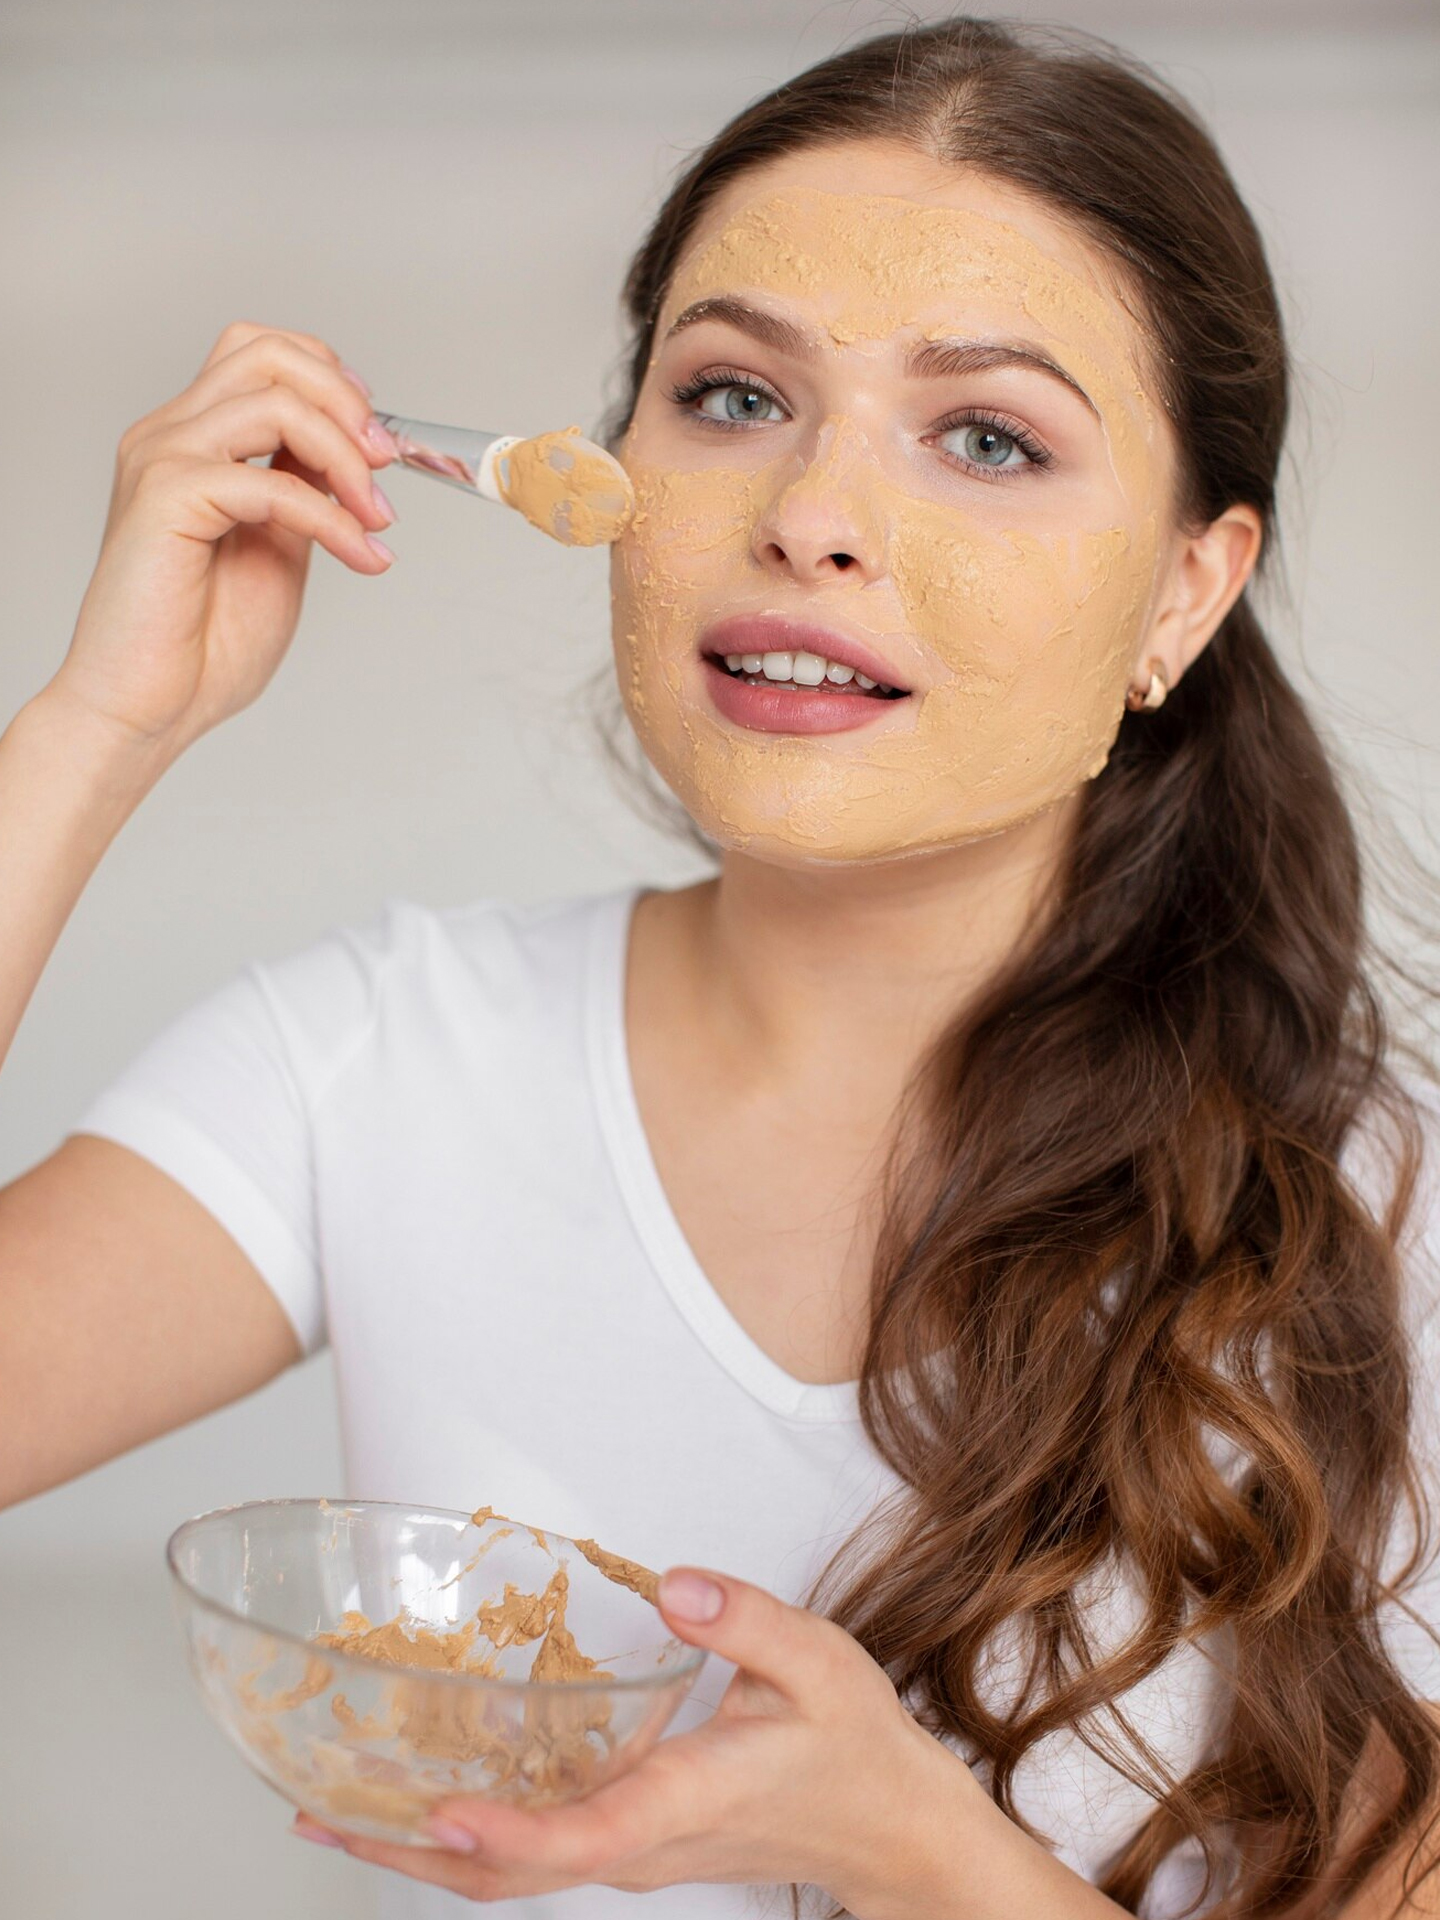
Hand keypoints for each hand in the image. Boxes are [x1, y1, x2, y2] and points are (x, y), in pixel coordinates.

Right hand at [52, 322, 397, 760]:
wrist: (148, 706)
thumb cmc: (201, 643)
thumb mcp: (279, 547)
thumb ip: (304, 491)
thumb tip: (352, 454)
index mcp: (193, 439)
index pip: (262, 353)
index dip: (333, 379)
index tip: (379, 439)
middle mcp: (171, 434)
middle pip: (268, 353)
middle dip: (346, 400)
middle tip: (386, 462)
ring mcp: (162, 459)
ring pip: (274, 402)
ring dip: (347, 457)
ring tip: (377, 518)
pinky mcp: (165, 498)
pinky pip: (272, 482)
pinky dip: (332, 518)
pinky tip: (360, 556)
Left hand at [291, 1564, 973, 1913]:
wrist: (886, 1831)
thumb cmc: (854, 1747)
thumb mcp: (820, 1663)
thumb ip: (746, 1621)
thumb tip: (673, 1584)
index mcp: (684, 1801)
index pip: (579, 1838)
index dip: (503, 1832)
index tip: (433, 1811)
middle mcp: (640, 1845)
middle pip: (507, 1876)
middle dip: (407, 1853)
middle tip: (317, 1810)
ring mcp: (628, 1855)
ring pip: (506, 1878)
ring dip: (417, 1852)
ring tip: (332, 1809)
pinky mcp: (625, 1845)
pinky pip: (527, 1859)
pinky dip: (459, 1839)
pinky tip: (417, 1798)